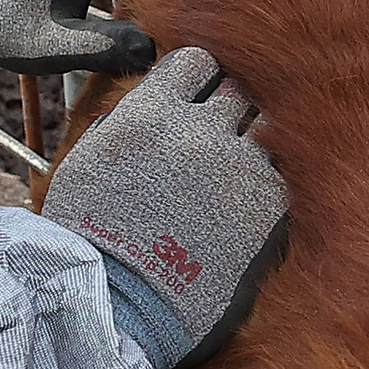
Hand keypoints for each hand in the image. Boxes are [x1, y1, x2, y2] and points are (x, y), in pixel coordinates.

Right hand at [35, 48, 286, 368]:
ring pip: (264, 130)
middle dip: (226, 113)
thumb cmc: (89, 242)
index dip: (195, 83)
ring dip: (250, 149)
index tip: (193, 104)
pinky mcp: (268, 204)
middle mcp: (200, 128)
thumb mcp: (87, 164)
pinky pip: (280, 173)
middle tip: (213, 146)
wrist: (118, 307)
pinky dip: (265, 185)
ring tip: (230, 182)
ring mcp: (239, 165)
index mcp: (151, 112)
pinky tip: (246, 209)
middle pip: (236, 91)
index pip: (196, 62)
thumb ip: (124, 125)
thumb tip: (144, 110)